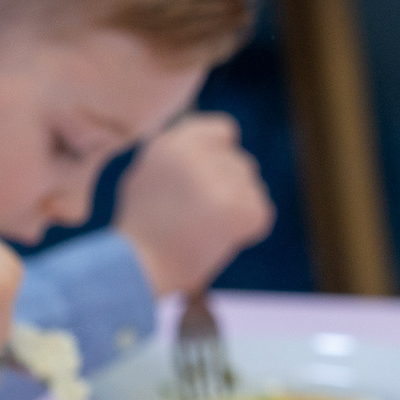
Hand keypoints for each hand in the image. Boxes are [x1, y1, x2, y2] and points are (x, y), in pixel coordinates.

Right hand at [114, 114, 273, 297]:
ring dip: (235, 208)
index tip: (207, 179)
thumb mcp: (146, 175)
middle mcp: (197, 155)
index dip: (219, 154)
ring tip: (202, 230)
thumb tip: (215, 139)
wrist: (139, 270)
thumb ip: (179, 154)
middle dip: (227, 188)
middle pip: (240, 163)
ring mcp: (222, 181)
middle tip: (196, 216)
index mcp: (173, 143)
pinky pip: (260, 213)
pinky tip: (216, 241)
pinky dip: (245, 230)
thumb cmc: (141, 228)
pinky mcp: (241, 208)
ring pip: (252, 188)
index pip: (223, 130)